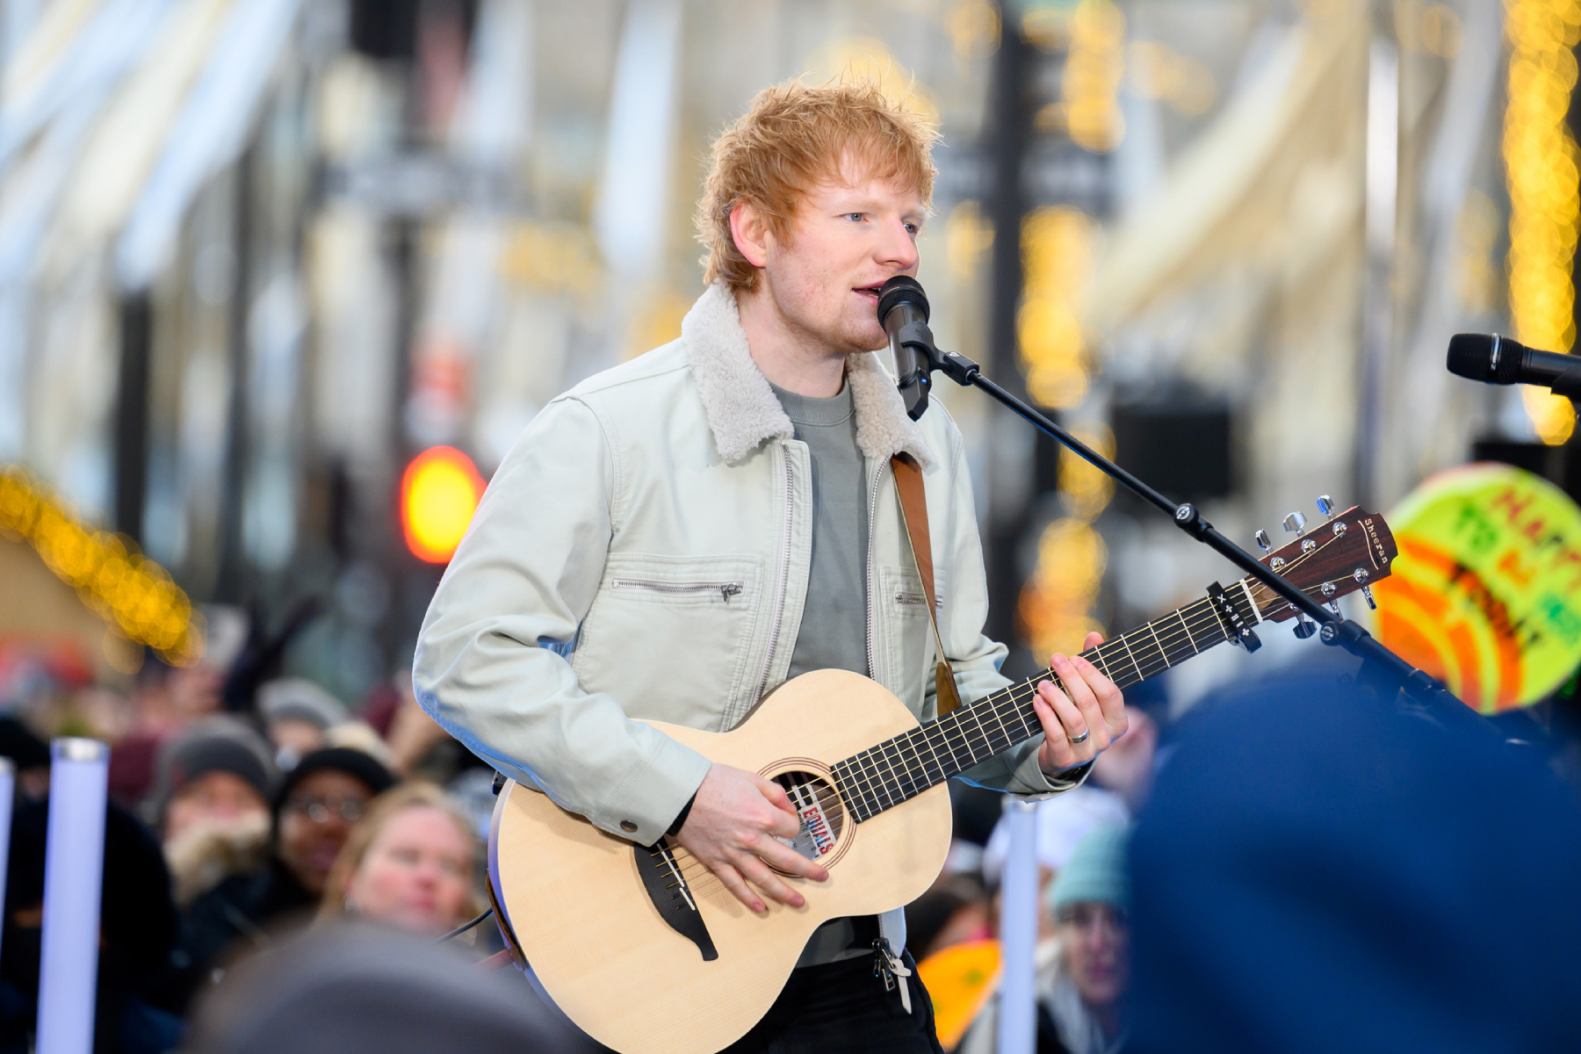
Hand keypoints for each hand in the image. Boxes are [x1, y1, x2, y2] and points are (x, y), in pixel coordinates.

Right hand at [674, 763, 829, 913]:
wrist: (681, 793)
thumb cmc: (714, 782)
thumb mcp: (752, 777)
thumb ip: (775, 793)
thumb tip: (789, 808)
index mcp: (763, 816)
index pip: (792, 828)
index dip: (793, 824)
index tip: (787, 821)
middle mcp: (752, 839)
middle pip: (787, 860)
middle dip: (808, 871)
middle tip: (822, 877)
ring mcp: (734, 854)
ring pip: (764, 880)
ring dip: (784, 893)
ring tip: (798, 902)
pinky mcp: (717, 862)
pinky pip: (735, 885)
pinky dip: (748, 899)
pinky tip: (760, 908)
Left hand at [1033, 631, 1127, 774]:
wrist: (1062, 753)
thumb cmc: (1078, 715)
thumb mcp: (1087, 693)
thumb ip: (1092, 665)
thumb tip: (1094, 635)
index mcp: (1118, 721)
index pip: (1111, 694)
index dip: (1093, 674)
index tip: (1074, 658)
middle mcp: (1107, 738)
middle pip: (1089, 703)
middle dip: (1071, 678)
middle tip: (1055, 660)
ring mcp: (1087, 751)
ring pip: (1073, 720)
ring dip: (1056, 697)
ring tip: (1043, 682)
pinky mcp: (1065, 758)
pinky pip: (1056, 735)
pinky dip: (1046, 715)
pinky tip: (1037, 700)